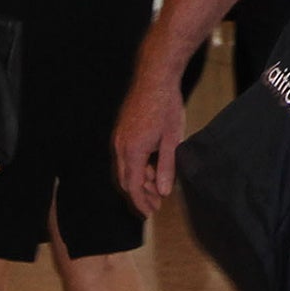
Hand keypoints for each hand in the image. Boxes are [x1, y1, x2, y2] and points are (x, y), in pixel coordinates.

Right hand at [112, 63, 187, 217]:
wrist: (154, 78)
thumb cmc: (166, 106)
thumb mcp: (172, 138)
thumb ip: (167, 167)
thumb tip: (164, 192)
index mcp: (132, 151)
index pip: (133, 186)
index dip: (141, 202)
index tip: (150, 212)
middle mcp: (120, 147)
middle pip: (126, 181)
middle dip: (140, 195)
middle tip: (156, 204)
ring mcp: (118, 138)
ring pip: (124, 169)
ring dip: (139, 181)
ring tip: (157, 187)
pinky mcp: (121, 131)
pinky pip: (124, 157)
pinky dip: (136, 167)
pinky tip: (151, 168)